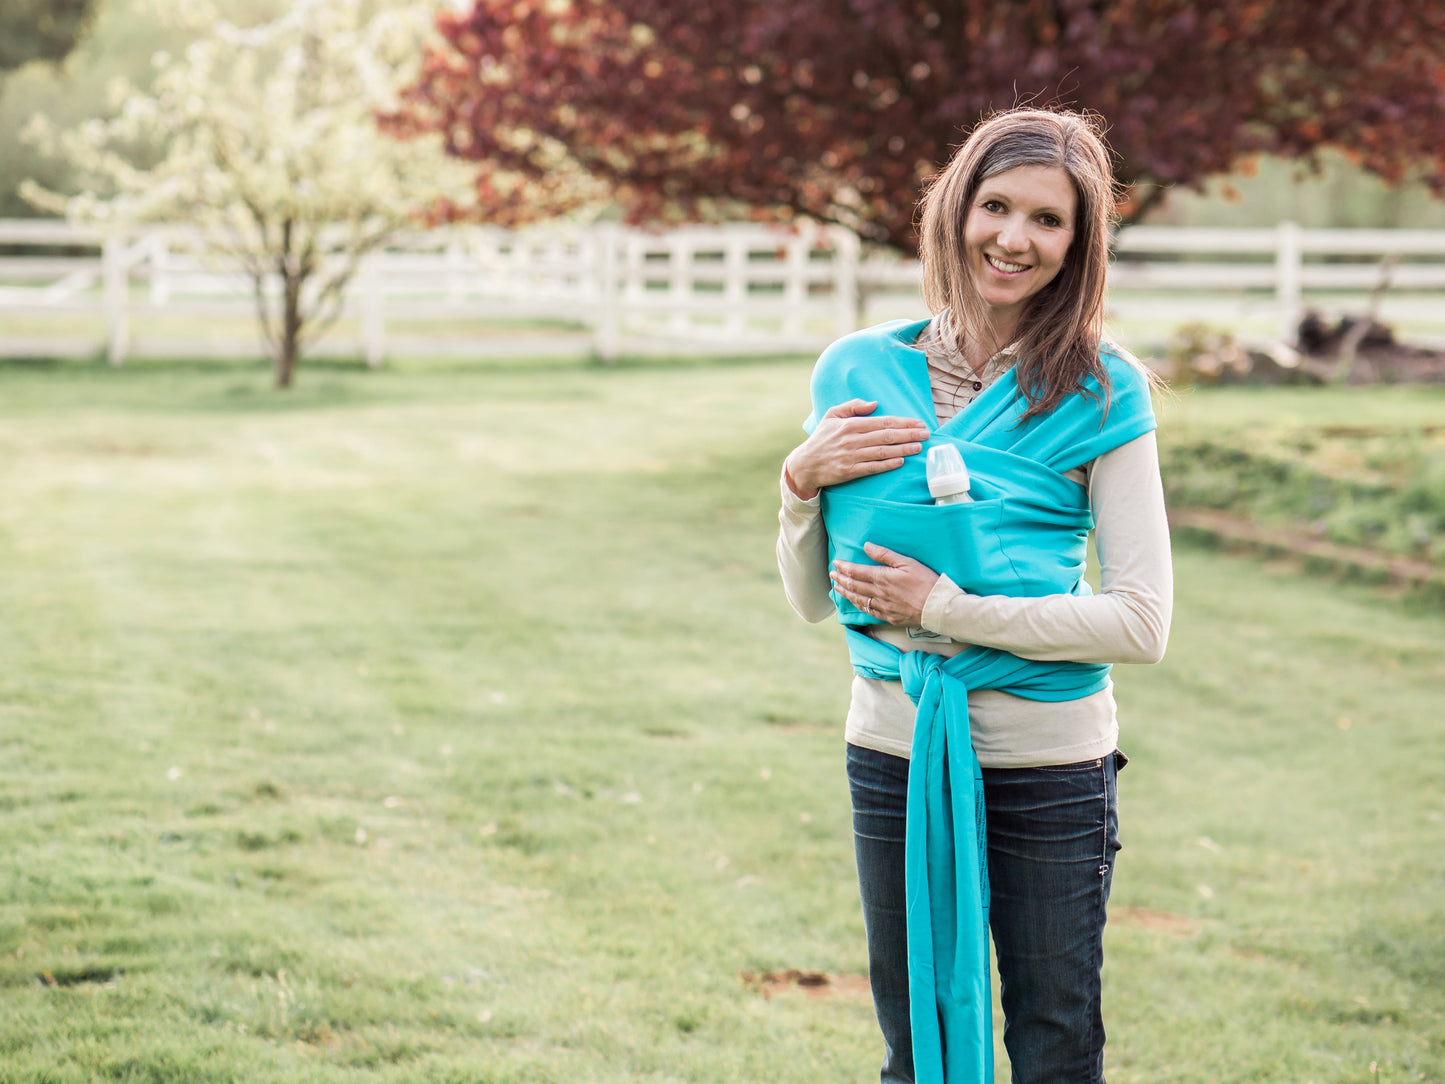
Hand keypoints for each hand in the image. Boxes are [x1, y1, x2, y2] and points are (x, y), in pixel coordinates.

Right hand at [783, 400, 929, 499]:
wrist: (805, 465)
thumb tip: (875, 403)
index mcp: (849, 425)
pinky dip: (888, 464)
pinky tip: (901, 461)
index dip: (902, 422)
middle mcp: (851, 440)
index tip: (918, 422)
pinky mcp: (849, 471)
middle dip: (908, 434)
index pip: (882, 422)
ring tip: (919, 446)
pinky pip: (872, 467)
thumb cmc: (821, 439)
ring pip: (882, 452)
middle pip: (886, 436)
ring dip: (903, 449)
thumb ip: (852, 406)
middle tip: (926, 433)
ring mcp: (850, 456)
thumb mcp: (832, 415)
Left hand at [830, 542, 939, 626]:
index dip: (844, 567)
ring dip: (845, 593)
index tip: (836, 563)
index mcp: (882, 577)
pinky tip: (855, 603)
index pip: (856, 571)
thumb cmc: (926, 582)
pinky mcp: (888, 617)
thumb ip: (885, 554)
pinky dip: (858, 605)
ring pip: (858, 599)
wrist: (936, 607)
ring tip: (837, 588)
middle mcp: (878, 593)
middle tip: (832, 574)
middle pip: (854, 586)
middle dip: (841, 579)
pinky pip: (868, 611)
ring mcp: (882, 606)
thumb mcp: (907, 562)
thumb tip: (867, 546)